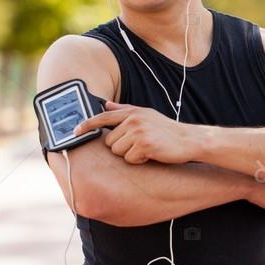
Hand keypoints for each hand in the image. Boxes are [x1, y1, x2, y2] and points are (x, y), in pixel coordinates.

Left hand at [73, 101, 199, 164]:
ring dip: (129, 155)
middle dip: (120, 147)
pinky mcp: (144, 144)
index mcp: (132, 112)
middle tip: (139, 145)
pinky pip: (129, 159)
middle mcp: (133, 119)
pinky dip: (138, 160)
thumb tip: (105, 104)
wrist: (190, 140)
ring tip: (146, 149)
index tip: (74, 131)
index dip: (87, 125)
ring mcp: (138, 131)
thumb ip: (124, 110)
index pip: (103, 116)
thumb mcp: (146, 115)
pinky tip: (150, 155)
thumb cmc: (167, 131)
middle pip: (109, 141)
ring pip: (117, 151)